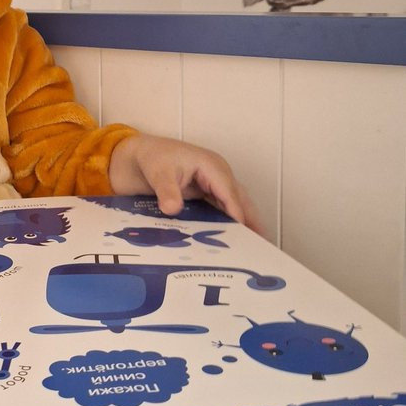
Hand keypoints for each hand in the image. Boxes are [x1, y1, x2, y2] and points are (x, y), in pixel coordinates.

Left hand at [108, 134, 264, 232]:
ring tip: (255, 250)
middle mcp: (219, 175)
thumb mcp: (159, 173)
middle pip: (241, 200)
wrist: (141, 155)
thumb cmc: (153, 158)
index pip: (229, 193)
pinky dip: (231, 223)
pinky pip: (224, 209)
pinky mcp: (208, 193)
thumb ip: (167, 191)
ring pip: (236, 205)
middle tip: (263, 246)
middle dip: (252, 221)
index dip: (237, 214)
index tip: (244, 236)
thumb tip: (172, 210)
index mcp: (212, 166)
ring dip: (245, 224)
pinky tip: (233, 241)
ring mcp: (215, 184)